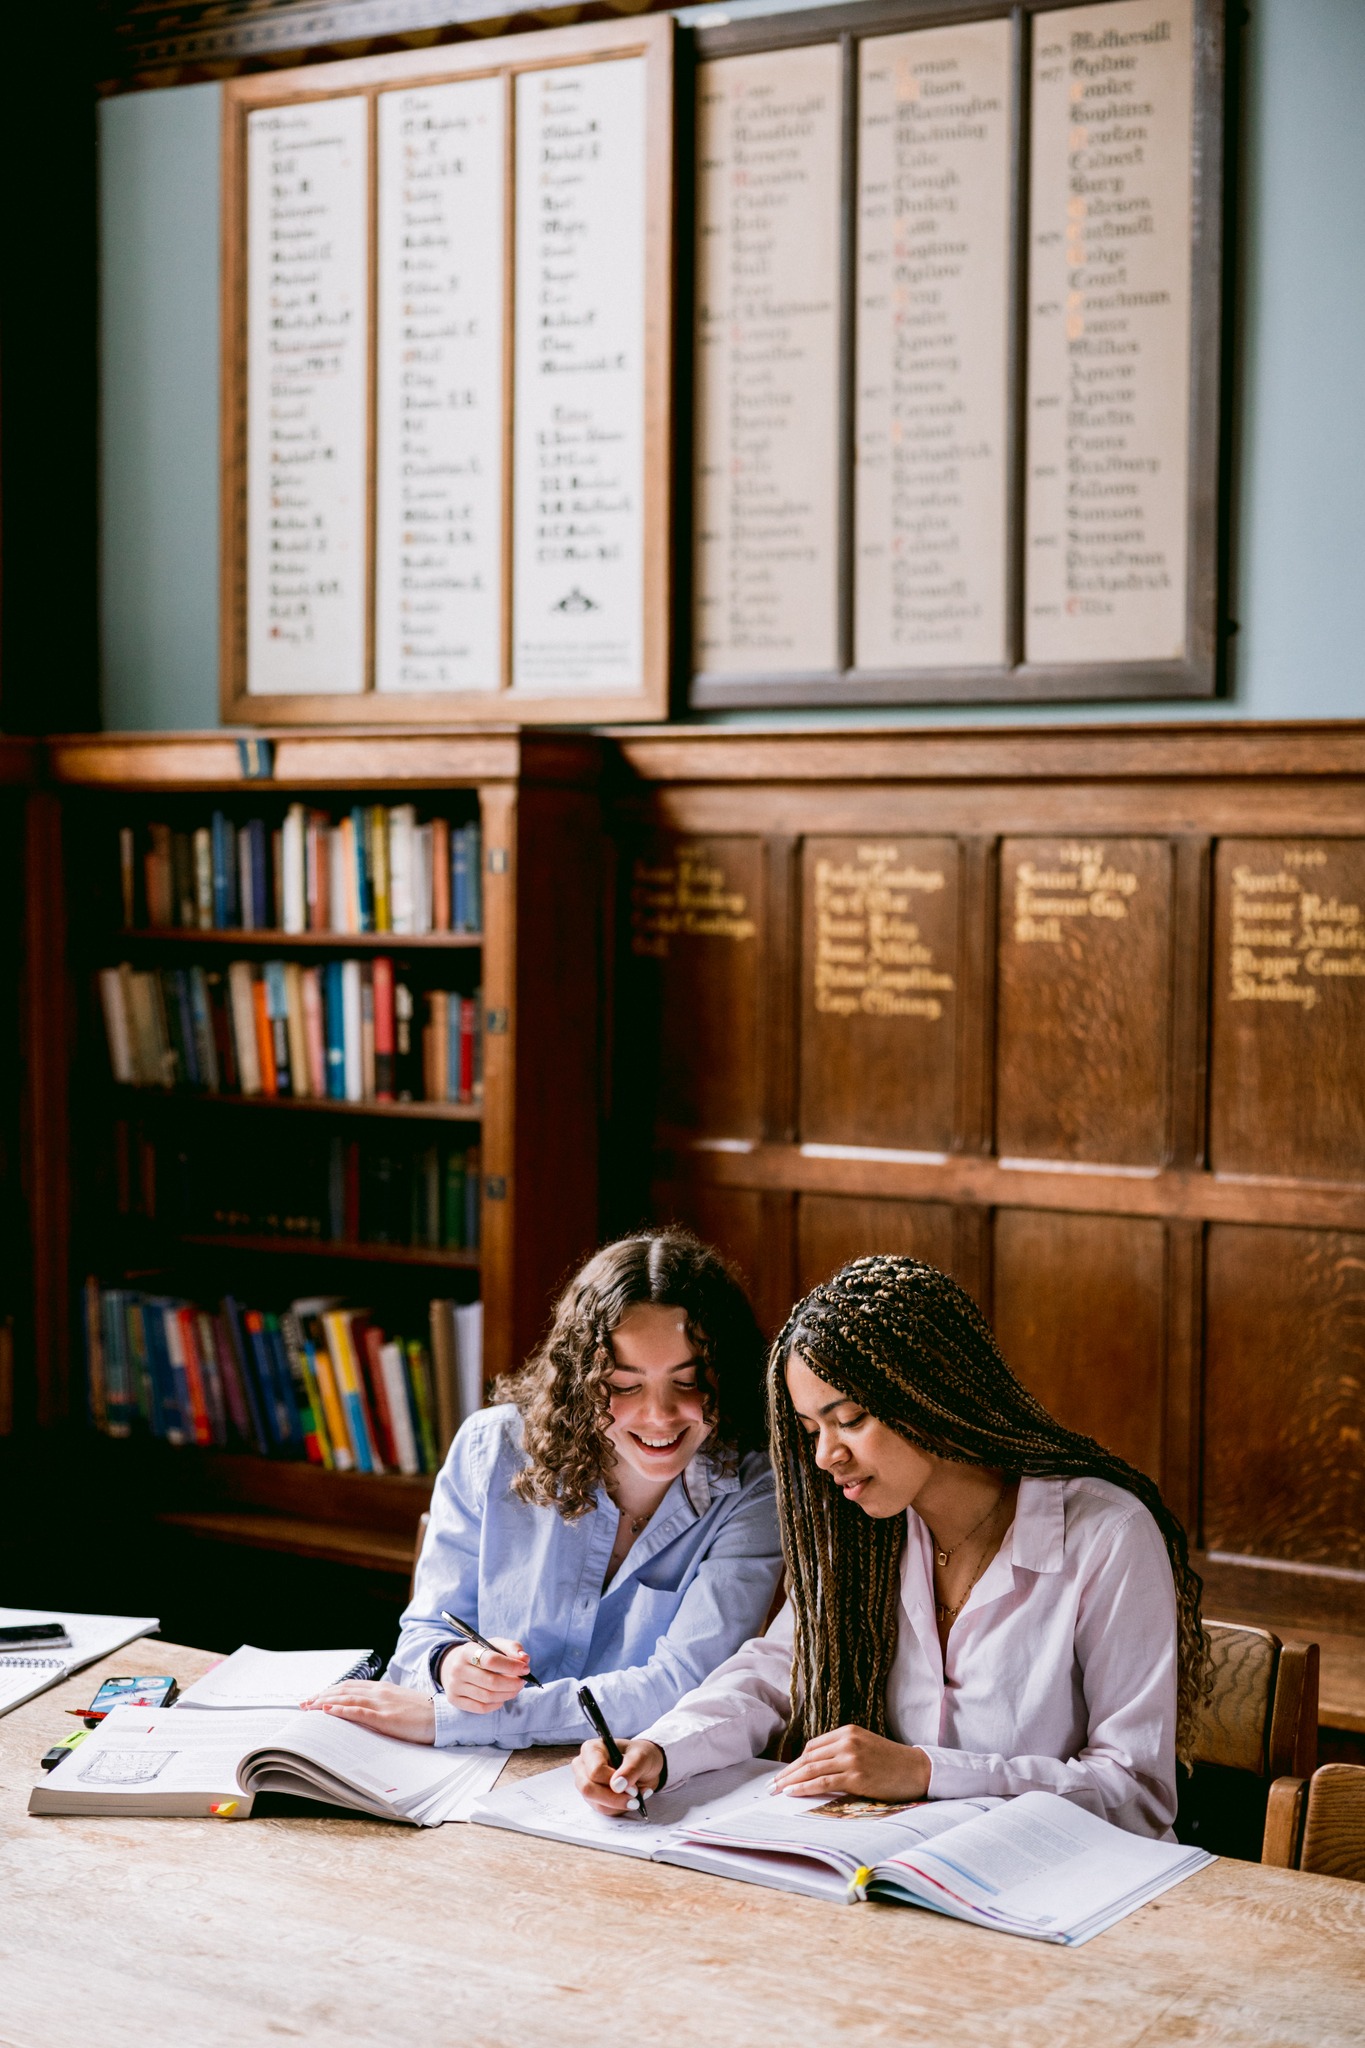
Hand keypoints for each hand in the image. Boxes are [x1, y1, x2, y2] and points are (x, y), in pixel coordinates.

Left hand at [301, 1679, 435, 1744]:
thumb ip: (381, 1704)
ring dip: (324, 1702)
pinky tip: (329, 1712)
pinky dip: (341, 1710)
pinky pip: (359, 1712)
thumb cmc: (422, 1713)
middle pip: (343, 1690)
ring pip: (347, 1699)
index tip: (314, 1698)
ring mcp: (381, 1703)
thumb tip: (363, 1712)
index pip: (349, 1686)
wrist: (441, 1717)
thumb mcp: (398, 1704)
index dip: (330, 1691)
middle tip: (303, 1704)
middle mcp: (378, 1692)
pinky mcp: (385, 1717)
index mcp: (381, 1689)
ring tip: (309, 1708)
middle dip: (321, 1696)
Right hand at [439, 1638, 529, 1713]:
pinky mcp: (455, 1700)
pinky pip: (481, 1708)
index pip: (491, 1660)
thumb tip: (525, 1659)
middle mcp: (458, 1669)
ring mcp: (454, 1686)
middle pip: (491, 1681)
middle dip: (512, 1683)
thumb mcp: (494, 1645)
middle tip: (523, 1681)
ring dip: (507, 1694)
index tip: (526, 1669)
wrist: (453, 1665)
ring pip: (487, 1696)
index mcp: (467, 1650)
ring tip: (516, 1689)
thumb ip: (512, 1648)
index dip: (511, 1666)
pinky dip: (496, 1704)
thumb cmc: (480, 1655)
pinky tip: (502, 1697)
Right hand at [573, 1737, 664, 1816]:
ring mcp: (586, 1784)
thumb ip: (631, 1769)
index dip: (613, 1781)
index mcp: (592, 1749)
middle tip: (635, 1800)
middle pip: (588, 1789)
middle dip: (614, 1798)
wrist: (646, 1767)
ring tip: (636, 1796)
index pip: (595, 1770)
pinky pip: (603, 1810)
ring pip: (596, 1803)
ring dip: (619, 1804)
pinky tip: (629, 1798)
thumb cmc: (641, 1756)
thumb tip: (617, 1785)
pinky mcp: (593, 1799)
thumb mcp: (642, 1757)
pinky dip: (619, 1808)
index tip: (632, 1788)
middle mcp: (584, 1766)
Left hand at [771, 1725, 930, 1802]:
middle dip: (787, 1772)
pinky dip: (805, 1787)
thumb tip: (816, 1768)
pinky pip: (824, 1782)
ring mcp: (851, 1757)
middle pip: (808, 1757)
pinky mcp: (856, 1776)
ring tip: (777, 1791)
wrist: (917, 1770)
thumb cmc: (891, 1762)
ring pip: (812, 1769)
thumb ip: (843, 1751)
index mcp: (848, 1731)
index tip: (784, 1774)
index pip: (813, 1746)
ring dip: (791, 1781)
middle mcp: (847, 1741)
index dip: (796, 1762)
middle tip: (772, 1785)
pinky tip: (793, 1793)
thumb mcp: (865, 1747)